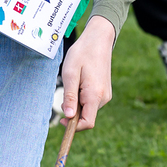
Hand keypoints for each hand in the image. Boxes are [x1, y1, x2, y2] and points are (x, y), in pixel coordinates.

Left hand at [58, 15, 114, 129]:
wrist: (98, 40)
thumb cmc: (82, 54)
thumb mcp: (70, 74)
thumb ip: (69, 96)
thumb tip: (68, 116)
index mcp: (94, 95)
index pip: (87, 123)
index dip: (74, 126)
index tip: (61, 120)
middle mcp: (103, 98)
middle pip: (86, 116)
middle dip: (73, 110)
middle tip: (66, 90)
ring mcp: (105, 95)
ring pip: (87, 108)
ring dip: (77, 102)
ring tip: (74, 81)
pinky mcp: (104, 91)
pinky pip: (91, 101)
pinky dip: (82, 97)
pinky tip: (80, 81)